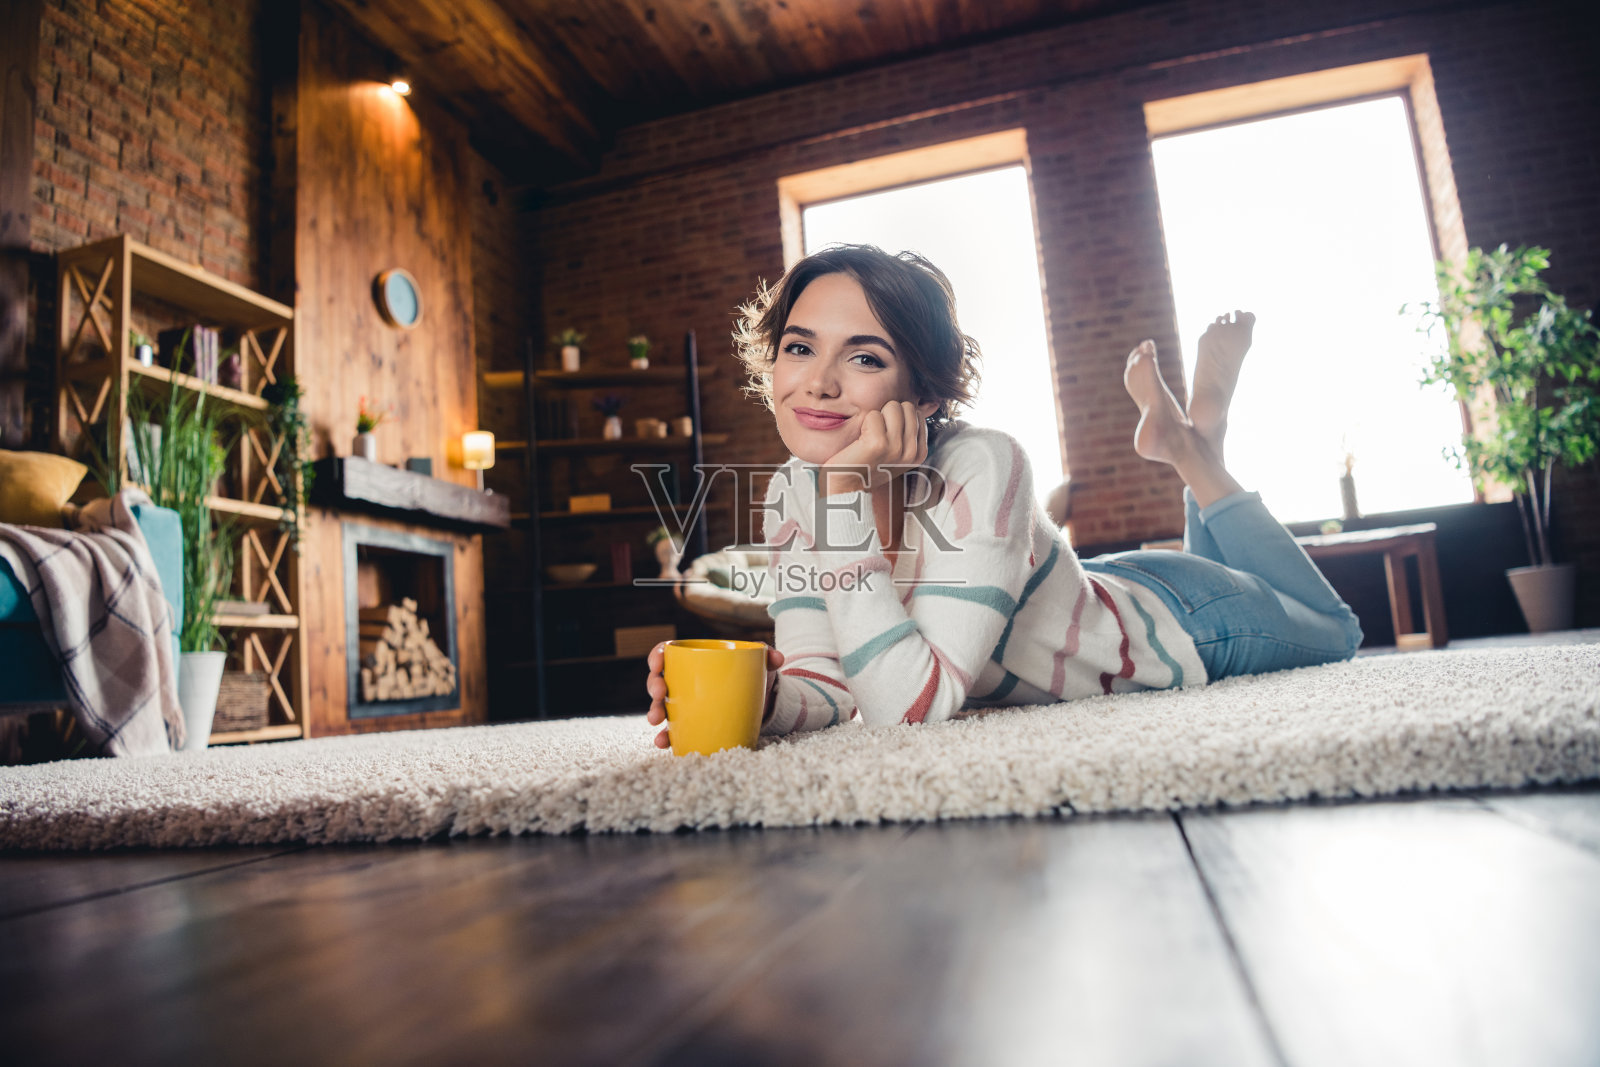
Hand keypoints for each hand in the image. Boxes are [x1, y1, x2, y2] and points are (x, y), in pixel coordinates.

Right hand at [646, 642, 785, 749]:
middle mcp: (682, 682)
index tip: (659, 662)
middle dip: (654, 685)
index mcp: (692, 661)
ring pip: (661, 706)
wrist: (758, 704)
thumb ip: (767, 656)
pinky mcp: (688, 724)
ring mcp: (683, 705)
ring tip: (656, 720)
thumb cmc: (750, 677)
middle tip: (660, 692)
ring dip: (654, 712)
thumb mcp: (758, 664)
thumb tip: (777, 657)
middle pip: (659, 680)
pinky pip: (672, 731)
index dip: (657, 656)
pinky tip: (663, 742)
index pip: (667, 653)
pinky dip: (665, 737)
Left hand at [819, 400, 928, 496]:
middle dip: (889, 414)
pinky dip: (864, 423)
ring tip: (869, 437)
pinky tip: (861, 441)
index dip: (898, 418)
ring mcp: (897, 448)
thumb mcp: (897, 452)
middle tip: (877, 434)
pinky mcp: (879, 444)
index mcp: (919, 453)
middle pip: (907, 407)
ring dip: (877, 417)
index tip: (887, 436)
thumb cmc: (868, 466)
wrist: (847, 488)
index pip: (917, 413)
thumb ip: (910, 431)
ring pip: (892, 407)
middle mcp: (911, 452)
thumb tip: (930, 404)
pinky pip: (874, 415)